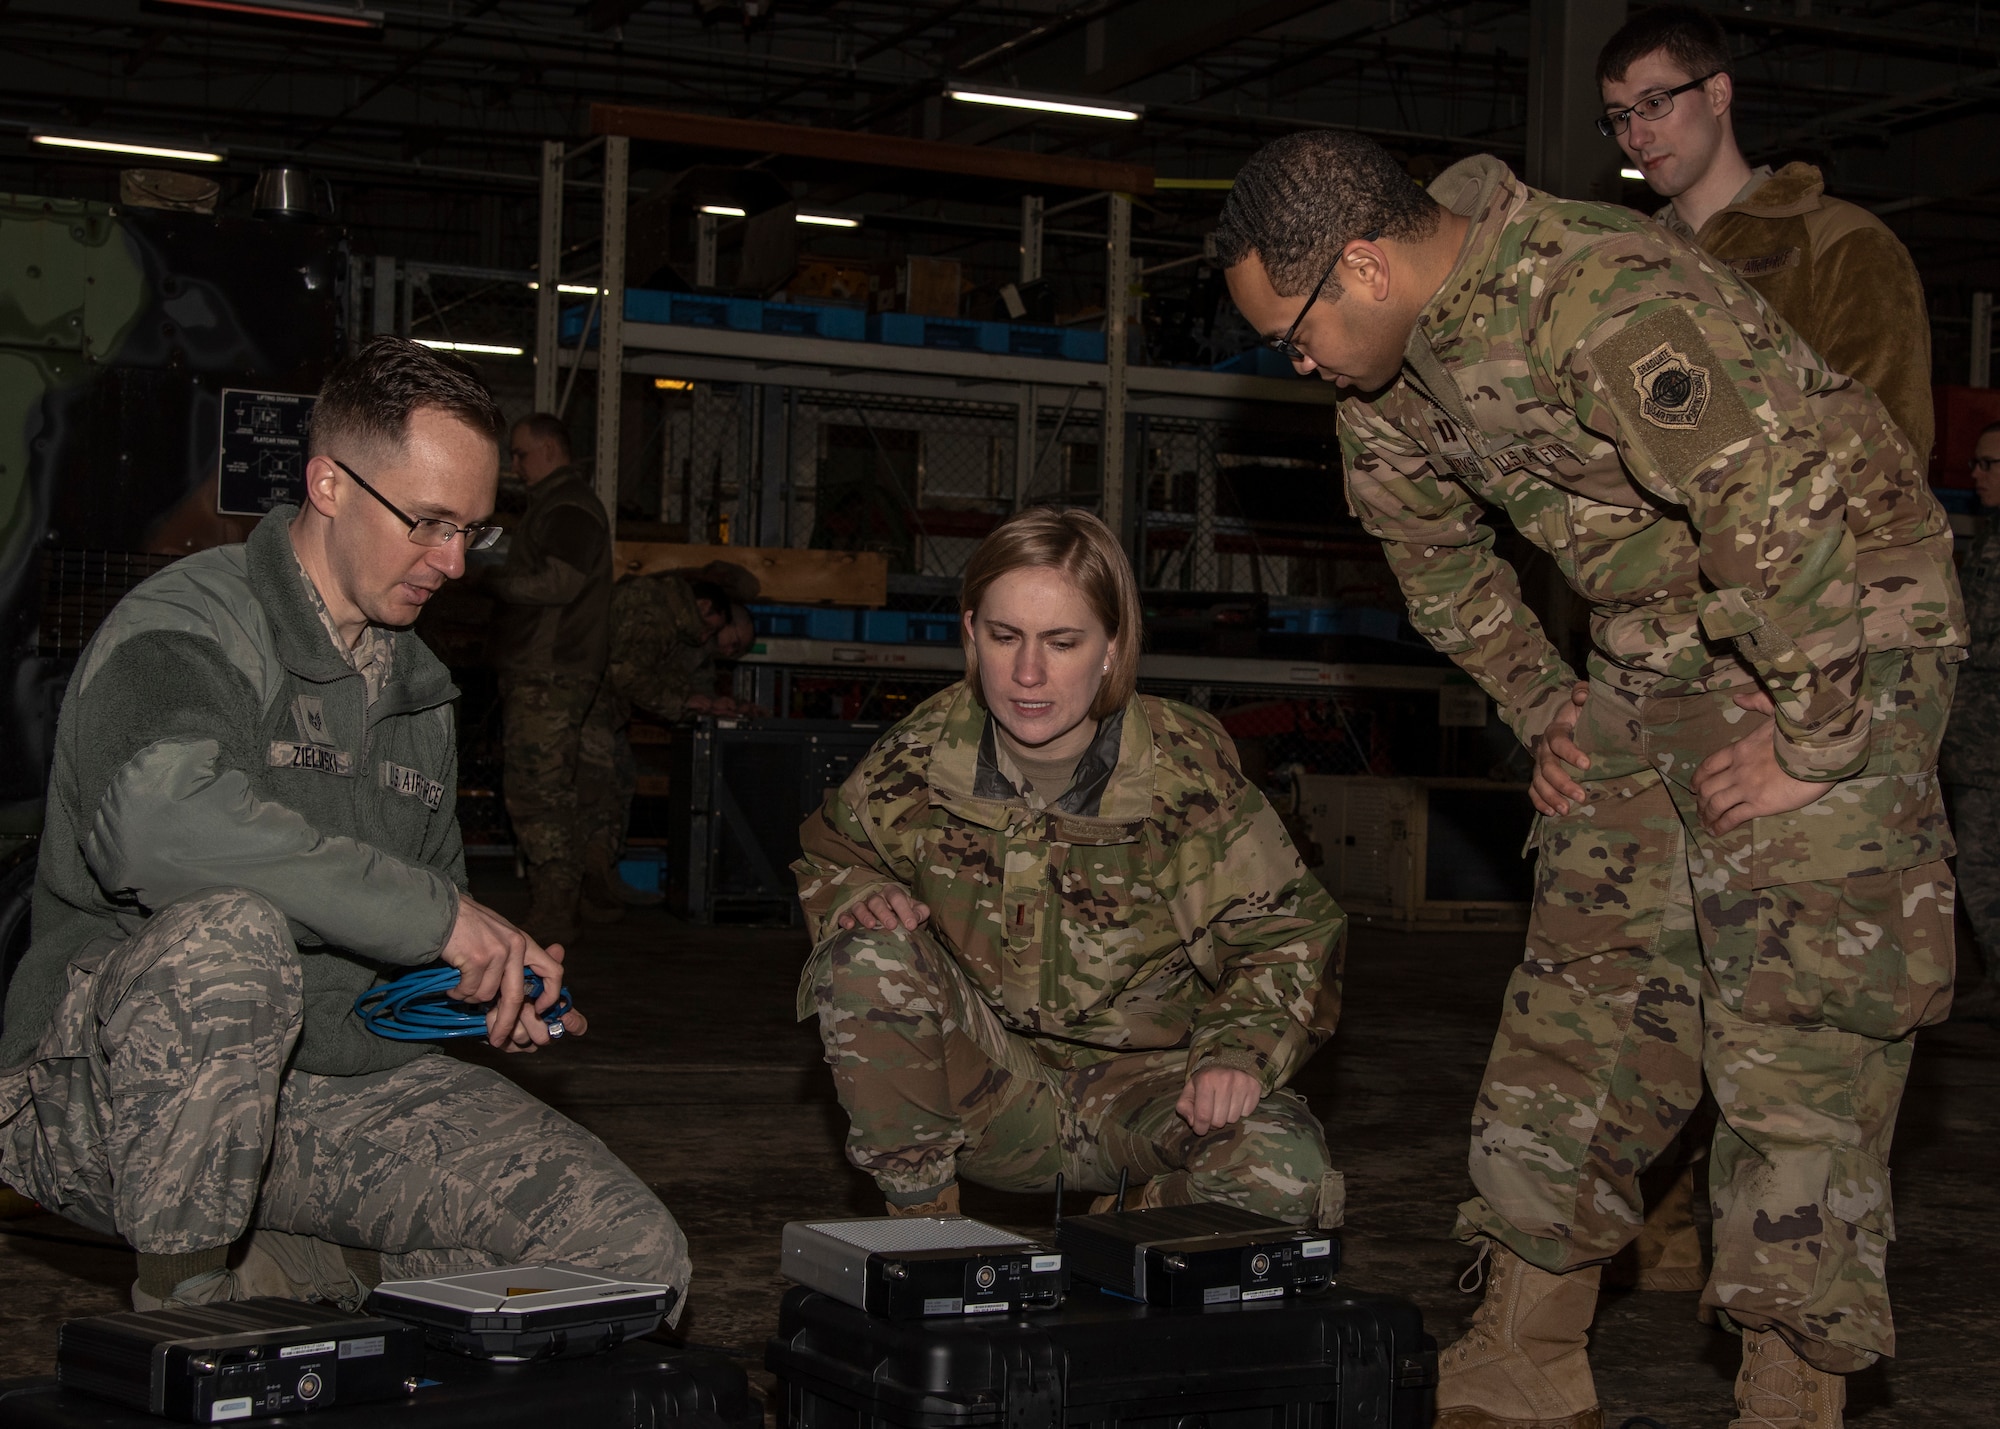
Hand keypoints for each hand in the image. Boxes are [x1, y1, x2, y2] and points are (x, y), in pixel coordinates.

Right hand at [438, 893, 575, 1051]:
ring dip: (470, 997)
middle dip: (504, 1023)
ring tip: (460, 985)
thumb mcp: (498, 935)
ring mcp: (497, 952)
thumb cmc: (466, 926)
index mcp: (523, 942)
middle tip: (497, 1040)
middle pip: (516, 997)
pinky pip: (469, 991)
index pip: (553, 971)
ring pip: (487, 996)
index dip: (551, 995)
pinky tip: (452, 983)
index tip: (540, 1010)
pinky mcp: (476, 959)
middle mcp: (515, 946)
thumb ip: (513, 958)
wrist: (438, 911)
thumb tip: (523, 994)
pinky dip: (458, 993)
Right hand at [835, 885, 931, 931]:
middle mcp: (875, 898)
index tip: (911, 925)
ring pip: (859, 906)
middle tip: (892, 925)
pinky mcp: (850, 917)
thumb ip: (920, 913)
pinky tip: (850, 926)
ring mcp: (861, 907)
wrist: (893, 926)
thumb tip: (915, 919)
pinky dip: (845, 919)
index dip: (904, 910)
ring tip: (871, 925)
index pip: (897, 897)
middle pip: (876, 901)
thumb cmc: (905, 918)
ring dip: (864, 915)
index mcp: (892, 893)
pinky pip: (844, 915)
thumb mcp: (916, 914)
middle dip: (884, 912)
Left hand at [1175, 1066, 1261, 1135]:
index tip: (1200, 1129)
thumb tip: (1193, 1122)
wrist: (1230, 1060)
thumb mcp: (1190, 1089)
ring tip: (1224, 1106)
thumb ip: (1184, 1106)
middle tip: (1213, 1114)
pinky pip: (1247, 1113)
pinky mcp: (1254, 1087)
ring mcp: (1242, 1083)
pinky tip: (1236, 1101)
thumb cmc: (1207, 1079)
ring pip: (1233, 1119)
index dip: (1200, 1128)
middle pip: (1219, 1121)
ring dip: (1227, 1117)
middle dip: (1214, 1123)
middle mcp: (1225, 1080)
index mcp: (1206, 1080)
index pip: (1203, 1115)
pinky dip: (1240, 1111)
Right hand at [1528, 683, 1590, 816]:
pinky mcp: (1540, 777)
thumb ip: (1584, 693)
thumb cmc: (1581, 714)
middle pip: (1546, 767)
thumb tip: (1580, 696)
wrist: (1569, 723)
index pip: (1558, 741)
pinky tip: (1552, 813)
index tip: (1587, 764)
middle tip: (1581, 796)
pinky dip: (1540, 803)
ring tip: (1567, 810)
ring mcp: (1540, 765)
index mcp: (1555, 730)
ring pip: (1538, 782)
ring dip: (1551, 797)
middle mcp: (1544, 749)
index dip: (1570, 752)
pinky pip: (1534, 791)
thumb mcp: (1584, 700)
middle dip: (1562, 783)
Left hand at [1690, 689, 1828, 834]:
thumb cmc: (1801, 730)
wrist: (1819, 750)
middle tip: (1700, 810)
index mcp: (1740, 748)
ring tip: (1706, 824)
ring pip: (1716, 804)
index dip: (1698, 777)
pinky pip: (1733, 817)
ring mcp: (1747, 788)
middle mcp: (1738, 769)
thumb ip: (1757, 702)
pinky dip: (1721, 825)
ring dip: (1707, 815)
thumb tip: (1738, 697)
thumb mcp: (1777, 709)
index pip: (1710, 764)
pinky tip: (1716, 831)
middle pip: (1708, 787)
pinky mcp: (1760, 804)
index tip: (1694, 786)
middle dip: (1701, 800)